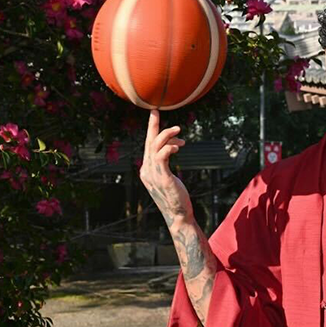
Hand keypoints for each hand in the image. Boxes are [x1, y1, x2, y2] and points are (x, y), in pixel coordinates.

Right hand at [140, 109, 191, 226]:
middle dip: (152, 125)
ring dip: (167, 135)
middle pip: (148, 143)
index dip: (152, 131)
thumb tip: (170, 148)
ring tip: (179, 133)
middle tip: (156, 111)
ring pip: (155, 146)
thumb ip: (164, 164)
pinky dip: (169, 147)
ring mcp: (153, 174)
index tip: (154, 117)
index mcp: (146, 170)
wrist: (178, 215)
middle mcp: (146, 170)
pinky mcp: (163, 177)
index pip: (148, 146)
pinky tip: (178, 147)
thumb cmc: (175, 197)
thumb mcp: (167, 177)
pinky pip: (162, 156)